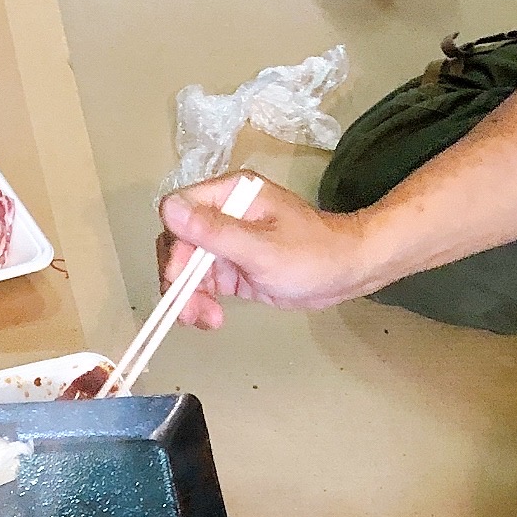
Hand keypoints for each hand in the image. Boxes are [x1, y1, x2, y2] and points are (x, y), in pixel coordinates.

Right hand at [155, 174, 377, 330]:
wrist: (347, 272)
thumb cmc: (313, 254)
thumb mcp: (261, 247)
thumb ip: (214, 231)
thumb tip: (168, 209)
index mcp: (230, 195)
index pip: (179, 213)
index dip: (175, 248)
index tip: (183, 279)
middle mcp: (222, 214)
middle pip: (177, 244)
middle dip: (179, 280)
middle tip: (190, 312)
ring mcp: (225, 242)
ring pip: (186, 269)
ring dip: (189, 297)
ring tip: (207, 320)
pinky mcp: (230, 267)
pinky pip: (201, 284)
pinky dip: (201, 303)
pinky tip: (213, 319)